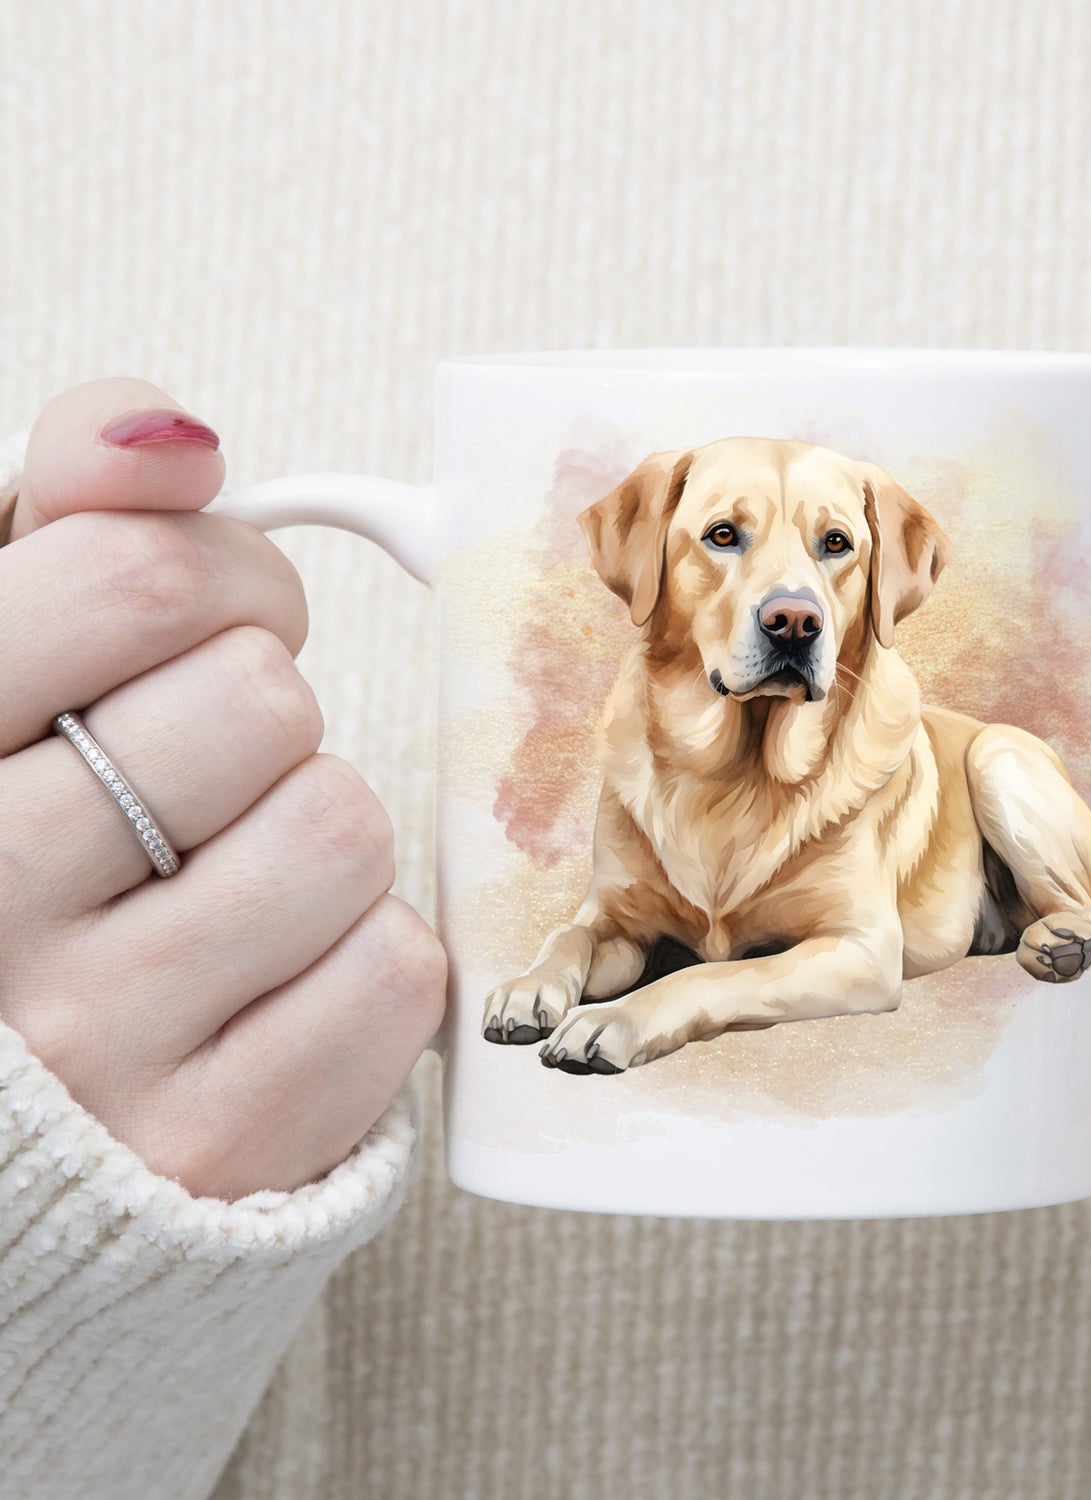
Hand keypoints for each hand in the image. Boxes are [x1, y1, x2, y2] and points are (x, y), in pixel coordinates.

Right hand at [0, 378, 444, 1198]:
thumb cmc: (30, 849)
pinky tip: (271, 980)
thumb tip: (173, 433)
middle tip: (211, 768)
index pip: (135, 581)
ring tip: (230, 879)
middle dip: (262, 712)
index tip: (209, 619)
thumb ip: (70, 524)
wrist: (31, 1115)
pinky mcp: (221, 1144)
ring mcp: (98, 1046)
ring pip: (340, 827)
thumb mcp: (4, 669)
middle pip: (260, 701)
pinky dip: (362, 957)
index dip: (219, 576)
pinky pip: (395, 970)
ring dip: (314, 833)